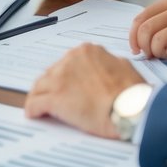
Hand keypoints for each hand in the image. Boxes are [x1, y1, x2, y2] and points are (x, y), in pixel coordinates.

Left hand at [25, 44, 145, 137]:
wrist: (130, 108)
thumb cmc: (132, 93)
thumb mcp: (122, 67)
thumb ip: (107, 65)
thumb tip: (105, 69)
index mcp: (87, 51)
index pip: (67, 62)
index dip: (66, 76)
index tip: (67, 85)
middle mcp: (70, 60)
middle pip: (51, 73)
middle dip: (52, 86)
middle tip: (55, 98)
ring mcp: (60, 78)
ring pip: (40, 86)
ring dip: (40, 96)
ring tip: (40, 107)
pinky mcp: (55, 99)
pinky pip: (35, 103)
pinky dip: (33, 109)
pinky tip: (35, 114)